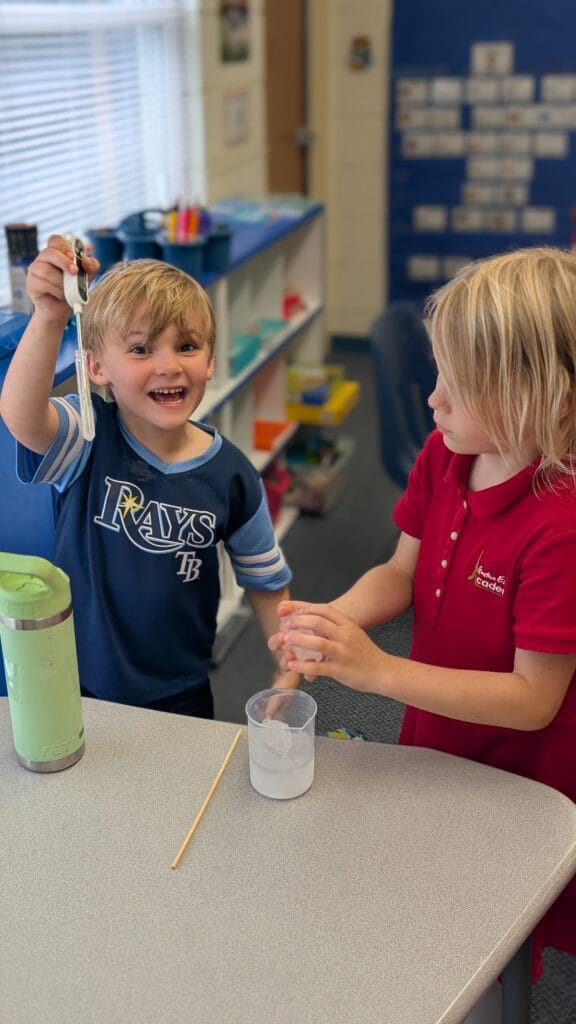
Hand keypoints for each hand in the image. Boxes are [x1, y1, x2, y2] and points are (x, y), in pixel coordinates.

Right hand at [27, 235, 99, 321]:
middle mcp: (43, 259)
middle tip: (75, 272)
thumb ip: (91, 266)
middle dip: (64, 262)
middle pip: (49, 252)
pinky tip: (60, 295)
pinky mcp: (31, 283)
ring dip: (61, 281)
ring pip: (46, 269)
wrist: (63, 311)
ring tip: (67, 290)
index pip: (55, 240)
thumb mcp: (86, 277)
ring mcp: (35, 270)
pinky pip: (43, 283)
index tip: (73, 255)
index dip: (63, 245)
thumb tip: (86, 260)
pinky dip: (56, 291)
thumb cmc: (73, 291)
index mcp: (56, 253)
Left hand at [269, 600, 387, 692]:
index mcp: (348, 625)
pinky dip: (303, 665)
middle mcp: (345, 636)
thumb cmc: (365, 653)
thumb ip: (336, 626)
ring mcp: (343, 653)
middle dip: (299, 621)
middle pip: (318, 622)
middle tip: (286, 625)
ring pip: (318, 643)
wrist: (382, 671)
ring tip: (286, 641)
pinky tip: (292, 665)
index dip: (307, 609)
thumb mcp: (353, 633)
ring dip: (299, 640)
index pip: (325, 610)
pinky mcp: (340, 670)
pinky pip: (318, 667)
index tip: (296, 612)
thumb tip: (314, 620)